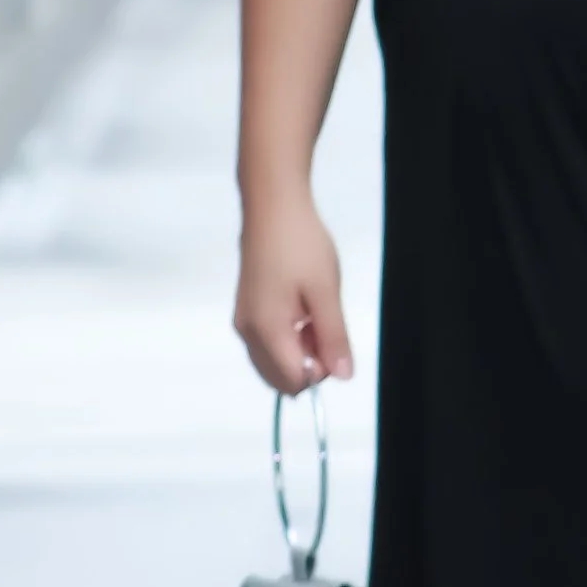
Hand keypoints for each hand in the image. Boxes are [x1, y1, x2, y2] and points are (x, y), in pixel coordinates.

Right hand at [234, 188, 352, 389]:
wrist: (272, 206)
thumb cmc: (300, 244)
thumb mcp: (326, 292)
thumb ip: (334, 337)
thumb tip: (342, 376)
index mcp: (266, 330)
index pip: (293, 380)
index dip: (320, 372)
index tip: (334, 343)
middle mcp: (247, 332)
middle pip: (278, 377)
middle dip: (308, 365)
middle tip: (325, 328)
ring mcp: (243, 321)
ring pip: (272, 361)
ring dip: (298, 352)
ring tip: (314, 315)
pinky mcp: (245, 310)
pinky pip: (266, 343)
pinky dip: (287, 340)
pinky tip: (301, 311)